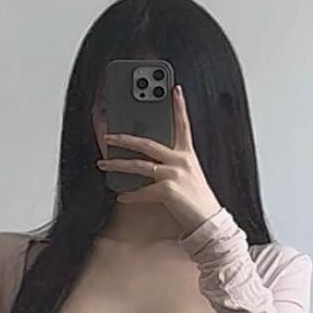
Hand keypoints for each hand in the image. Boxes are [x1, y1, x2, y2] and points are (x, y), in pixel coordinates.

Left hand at [95, 84, 221, 232]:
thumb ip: (172, 165)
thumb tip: (147, 162)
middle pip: (147, 143)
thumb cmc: (197, 201)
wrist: (209, 222)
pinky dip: (130, 195)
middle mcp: (181, 161)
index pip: (183, 125)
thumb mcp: (188, 177)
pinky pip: (142, 191)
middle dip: (124, 138)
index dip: (180, 106)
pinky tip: (121, 196)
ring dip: (118, 164)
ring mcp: (174, 174)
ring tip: (103, 163)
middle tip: (108, 135)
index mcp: (187, 155)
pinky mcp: (167, 190)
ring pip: (139, 165)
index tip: (175, 89)